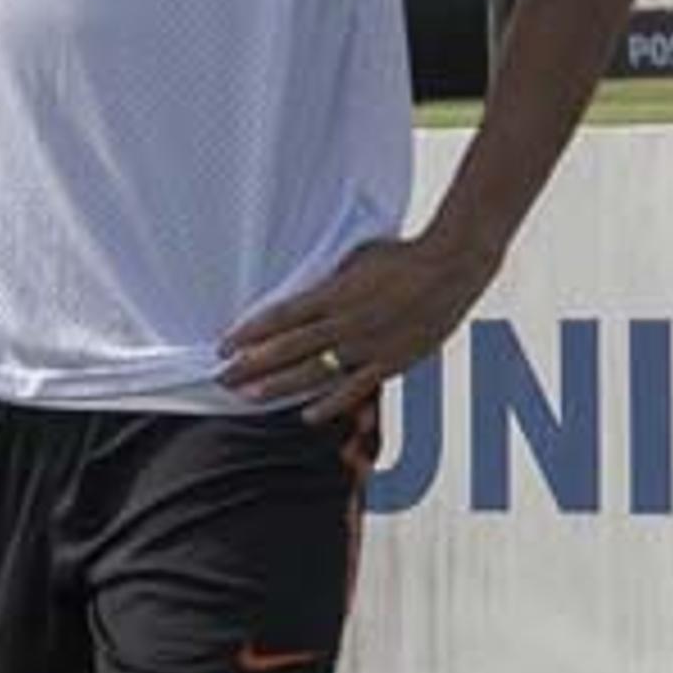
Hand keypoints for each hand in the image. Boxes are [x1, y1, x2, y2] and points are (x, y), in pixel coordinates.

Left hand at [219, 229, 502, 423]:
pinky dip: (328, 403)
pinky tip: (305, 415)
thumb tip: (299, 287)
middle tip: (222, 377)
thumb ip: (326, 279)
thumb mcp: (354, 258)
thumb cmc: (401, 257)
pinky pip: (353, 388)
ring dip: (278, 386)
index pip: (279, 317)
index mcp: (333, 293)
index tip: (224, 344)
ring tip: (247, 397)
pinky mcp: (390, 363)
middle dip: (250, 364)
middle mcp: (344, 322)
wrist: (450, 268)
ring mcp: (366, 346)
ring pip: (313, 372)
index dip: (248, 333)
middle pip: (287, 348)